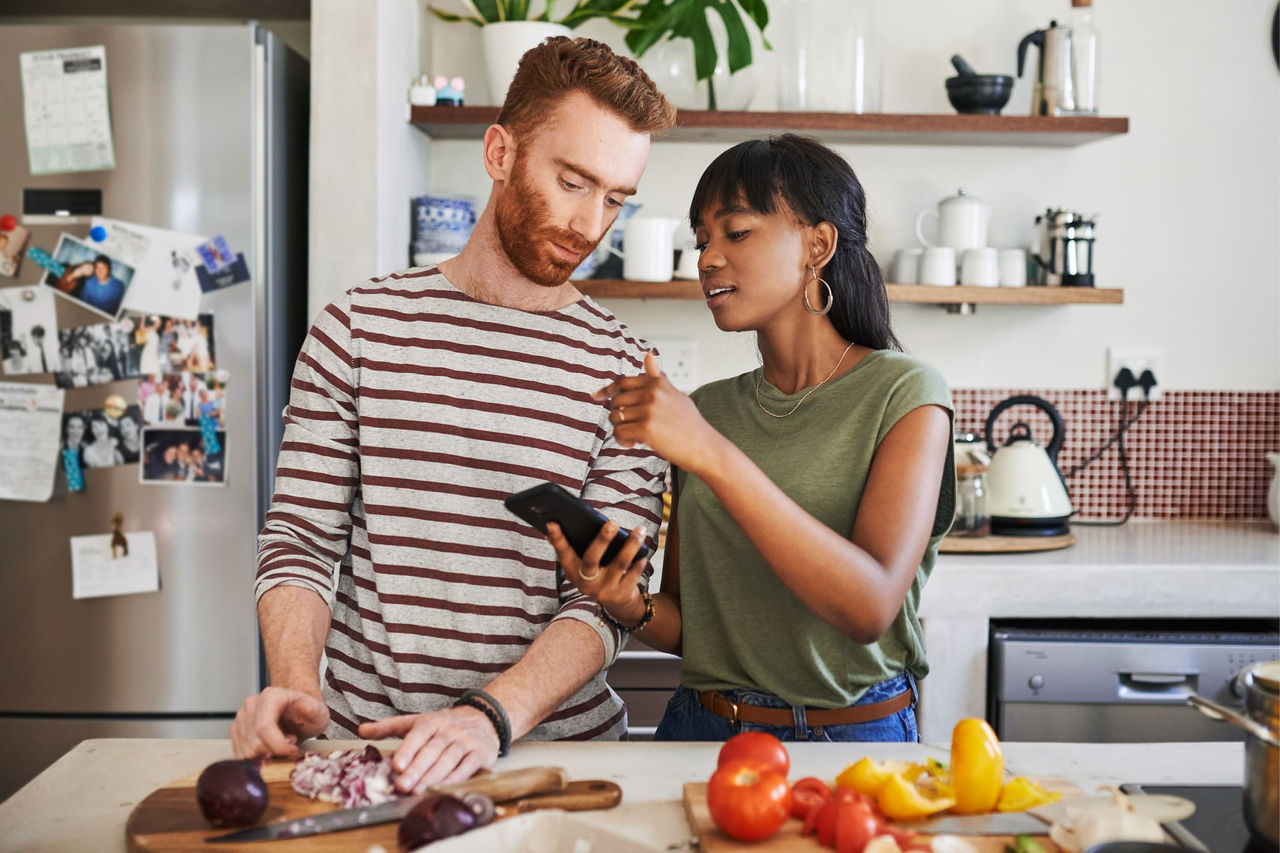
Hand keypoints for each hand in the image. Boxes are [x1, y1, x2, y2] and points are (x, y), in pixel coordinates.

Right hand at [231, 686, 329, 758]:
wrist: (297, 711)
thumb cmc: (307, 712)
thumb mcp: (318, 711)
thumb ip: (313, 709)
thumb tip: (306, 707)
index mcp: (271, 696)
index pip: (264, 727)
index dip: (278, 745)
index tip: (293, 749)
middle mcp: (251, 704)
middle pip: (255, 743)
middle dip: (275, 751)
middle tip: (290, 744)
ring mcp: (241, 718)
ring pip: (247, 751)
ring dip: (266, 755)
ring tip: (281, 744)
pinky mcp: (236, 731)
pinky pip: (241, 754)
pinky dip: (256, 758)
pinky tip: (270, 749)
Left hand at [358, 706, 498, 791]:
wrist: (484, 718)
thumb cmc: (444, 725)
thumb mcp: (417, 721)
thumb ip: (389, 727)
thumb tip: (361, 731)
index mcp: (432, 721)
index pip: (419, 734)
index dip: (408, 749)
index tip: (397, 765)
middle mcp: (449, 730)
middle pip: (432, 750)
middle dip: (417, 769)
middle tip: (402, 785)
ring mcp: (466, 741)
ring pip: (449, 759)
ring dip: (433, 776)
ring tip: (418, 791)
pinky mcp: (480, 753)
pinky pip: (468, 767)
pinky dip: (456, 778)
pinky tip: (443, 787)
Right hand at [547, 520, 648, 625]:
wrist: (618, 602)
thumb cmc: (598, 573)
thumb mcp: (582, 565)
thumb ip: (571, 548)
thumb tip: (550, 529)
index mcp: (572, 571)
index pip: (563, 553)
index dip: (557, 539)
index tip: (552, 523)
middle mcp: (585, 582)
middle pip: (592, 559)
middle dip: (602, 540)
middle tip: (612, 522)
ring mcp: (604, 590)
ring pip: (619, 564)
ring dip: (631, 545)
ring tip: (640, 530)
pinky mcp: (621, 594)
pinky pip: (633, 574)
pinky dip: (639, 561)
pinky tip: (644, 551)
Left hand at [594, 351, 717, 472]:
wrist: (704, 447)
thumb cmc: (689, 423)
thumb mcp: (675, 394)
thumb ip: (657, 377)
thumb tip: (648, 355)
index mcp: (658, 383)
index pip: (623, 382)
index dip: (608, 390)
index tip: (597, 396)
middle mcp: (653, 393)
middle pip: (616, 400)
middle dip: (618, 414)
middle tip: (630, 426)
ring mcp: (649, 410)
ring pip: (615, 417)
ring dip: (620, 429)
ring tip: (633, 437)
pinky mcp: (646, 429)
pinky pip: (619, 432)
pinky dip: (622, 440)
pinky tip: (633, 444)